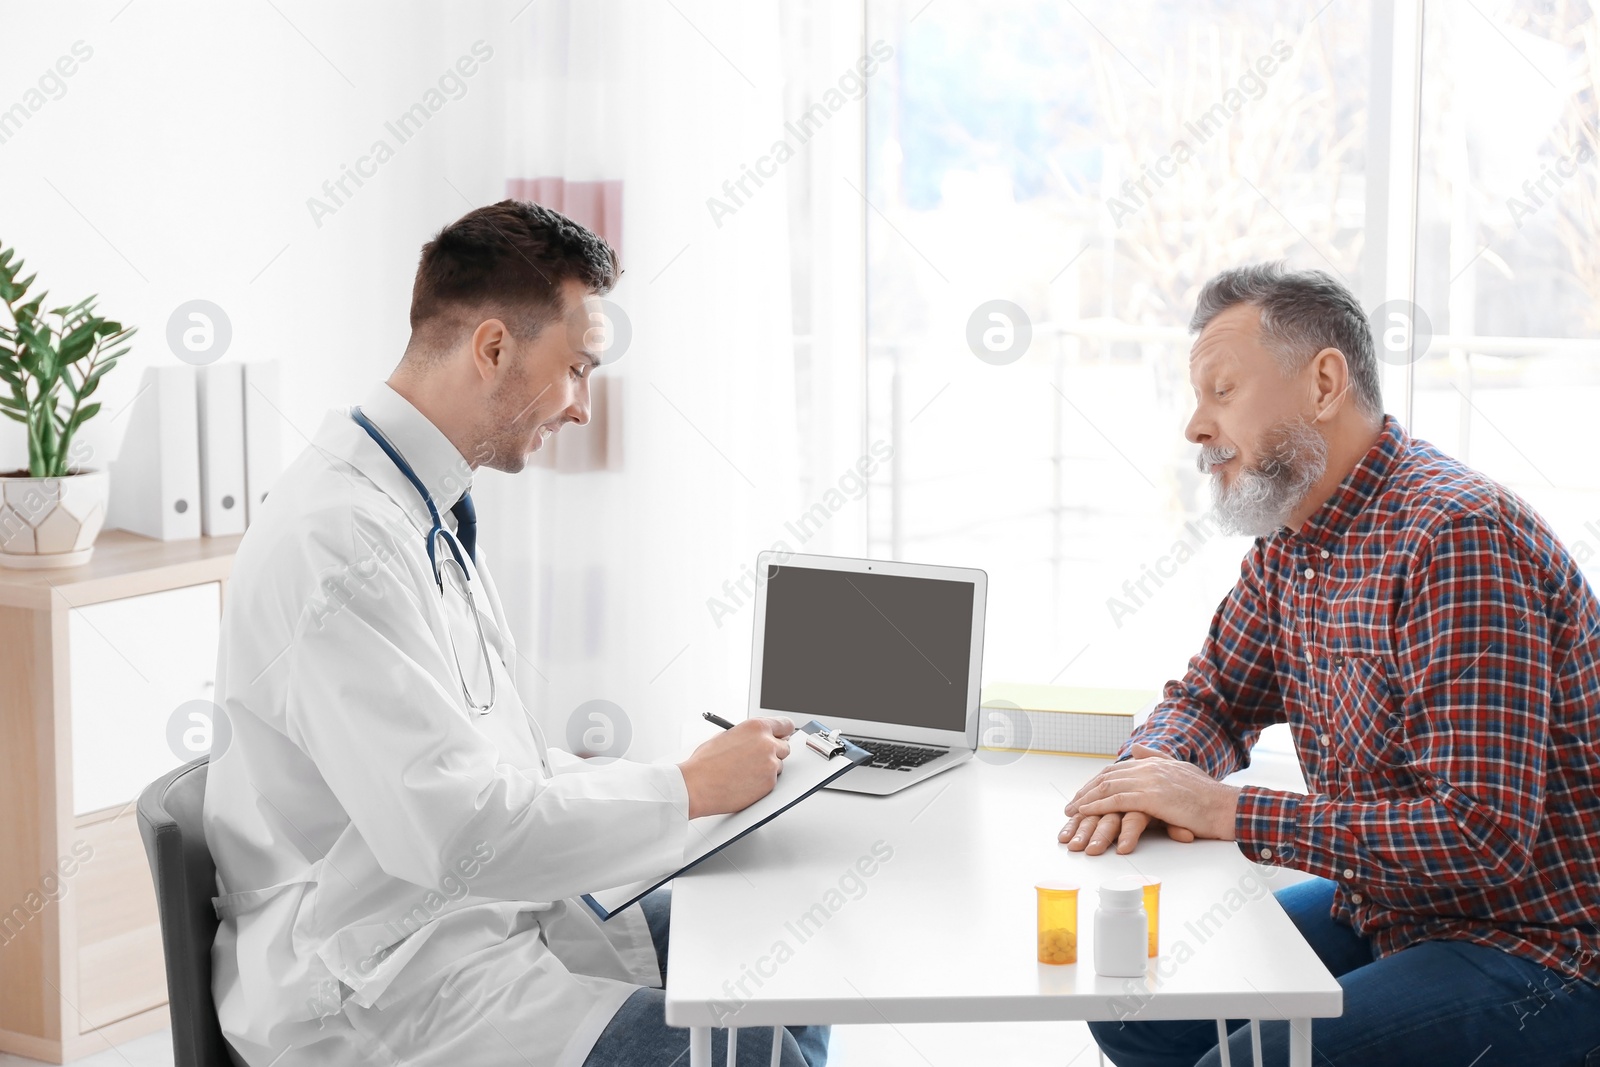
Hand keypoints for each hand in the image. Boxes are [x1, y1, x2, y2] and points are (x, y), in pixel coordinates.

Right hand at [677, 717, 794, 818]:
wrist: (696, 785)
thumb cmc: (705, 762)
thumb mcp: (727, 736)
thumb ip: (748, 735)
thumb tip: (758, 738)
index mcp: (757, 727)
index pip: (785, 725)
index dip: (784, 731)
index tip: (783, 735)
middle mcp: (767, 744)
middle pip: (785, 746)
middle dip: (775, 751)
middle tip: (761, 757)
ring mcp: (770, 765)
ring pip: (778, 765)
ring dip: (767, 768)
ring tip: (744, 772)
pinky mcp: (769, 784)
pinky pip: (771, 781)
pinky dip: (762, 782)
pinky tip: (744, 782)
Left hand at [1065, 750, 1239, 849]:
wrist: (1227, 807)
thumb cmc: (1209, 797)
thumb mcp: (1181, 770)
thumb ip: (1157, 758)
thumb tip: (1137, 747)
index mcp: (1155, 762)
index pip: (1117, 769)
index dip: (1097, 782)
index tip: (1084, 793)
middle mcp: (1149, 768)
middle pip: (1107, 777)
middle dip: (1086, 791)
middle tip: (1071, 805)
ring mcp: (1149, 781)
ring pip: (1108, 788)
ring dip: (1086, 801)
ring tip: (1072, 812)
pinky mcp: (1151, 797)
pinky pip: (1116, 801)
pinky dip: (1097, 807)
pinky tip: (1086, 813)